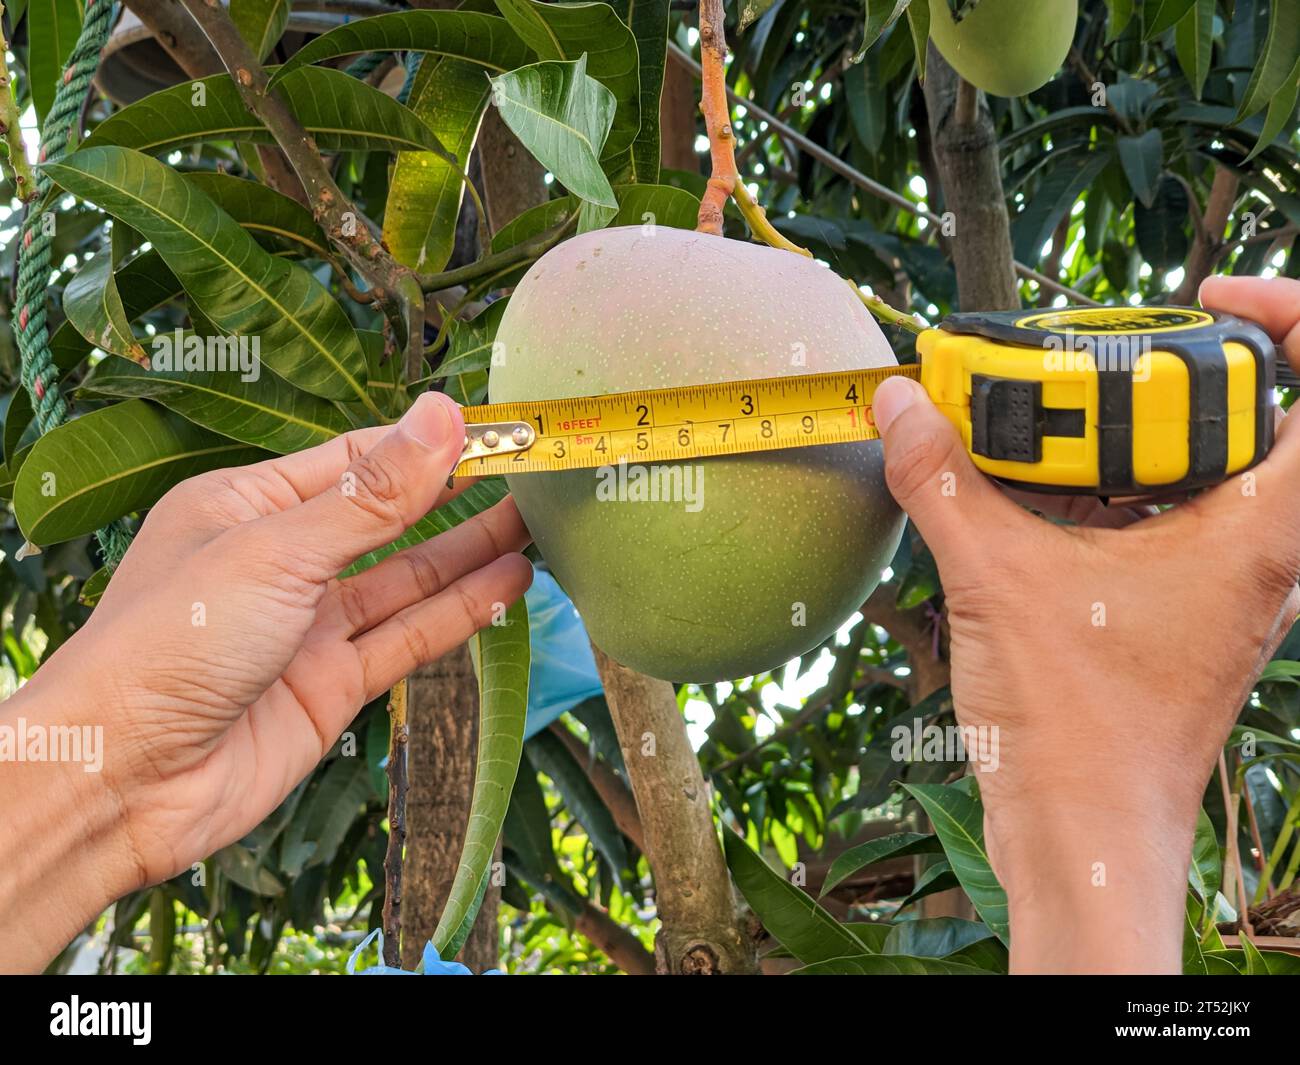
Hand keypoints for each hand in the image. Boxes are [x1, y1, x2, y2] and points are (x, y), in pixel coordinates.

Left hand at [0, 392, 531, 970]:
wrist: (123, 782)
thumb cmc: (171, 643)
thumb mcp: (277, 551)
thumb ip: (372, 495)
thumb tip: (442, 414)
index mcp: (246, 506)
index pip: (354, 460)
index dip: (426, 443)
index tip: (496, 428)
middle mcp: (280, 561)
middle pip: (386, 517)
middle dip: (455, 493)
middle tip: (532, 470)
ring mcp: (308, 627)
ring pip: (406, 579)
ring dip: (470, 550)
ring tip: (538, 520)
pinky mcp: (331, 686)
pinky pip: (408, 637)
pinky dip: (460, 611)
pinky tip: (509, 582)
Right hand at [870, 277, 1299, 972]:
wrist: (1082, 832)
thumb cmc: (1077, 728)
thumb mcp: (995, 580)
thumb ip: (942, 481)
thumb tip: (899, 404)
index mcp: (1258, 531)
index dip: (1282, 317)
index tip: (1203, 297)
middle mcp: (1258, 552)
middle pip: (1252, 417)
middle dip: (1174, 374)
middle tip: (1095, 362)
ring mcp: (1223, 582)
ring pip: (1202, 470)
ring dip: (1131, 434)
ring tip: (1049, 421)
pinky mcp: (1183, 607)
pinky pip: (1163, 516)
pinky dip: (1107, 489)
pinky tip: (1031, 494)